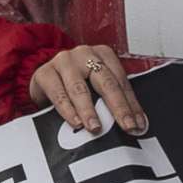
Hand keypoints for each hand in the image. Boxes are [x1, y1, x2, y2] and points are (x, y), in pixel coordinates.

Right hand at [29, 46, 144, 136]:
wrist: (44, 81)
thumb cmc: (74, 84)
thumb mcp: (95, 87)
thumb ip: (113, 101)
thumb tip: (136, 124)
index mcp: (103, 55)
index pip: (121, 81)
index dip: (131, 104)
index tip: (138, 124)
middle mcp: (85, 54)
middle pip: (105, 82)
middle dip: (118, 107)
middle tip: (127, 126)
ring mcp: (64, 61)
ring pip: (80, 88)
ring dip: (89, 111)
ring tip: (96, 128)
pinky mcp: (45, 73)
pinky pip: (58, 94)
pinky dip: (68, 110)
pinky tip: (75, 122)